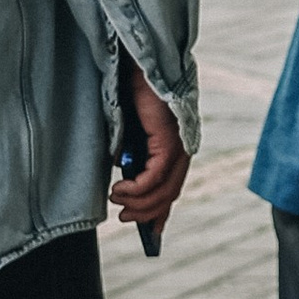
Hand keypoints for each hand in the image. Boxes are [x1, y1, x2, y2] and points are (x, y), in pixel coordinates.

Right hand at [112, 57, 190, 229]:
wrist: (136, 65)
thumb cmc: (130, 95)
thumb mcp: (128, 133)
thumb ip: (131, 155)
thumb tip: (124, 179)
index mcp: (175, 147)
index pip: (172, 186)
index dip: (161, 211)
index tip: (152, 233)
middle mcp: (182, 147)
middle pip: (170, 193)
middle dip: (147, 212)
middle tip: (124, 218)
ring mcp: (178, 144)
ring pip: (164, 188)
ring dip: (138, 202)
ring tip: (117, 202)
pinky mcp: (169, 139)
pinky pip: (156, 175)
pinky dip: (137, 188)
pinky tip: (119, 189)